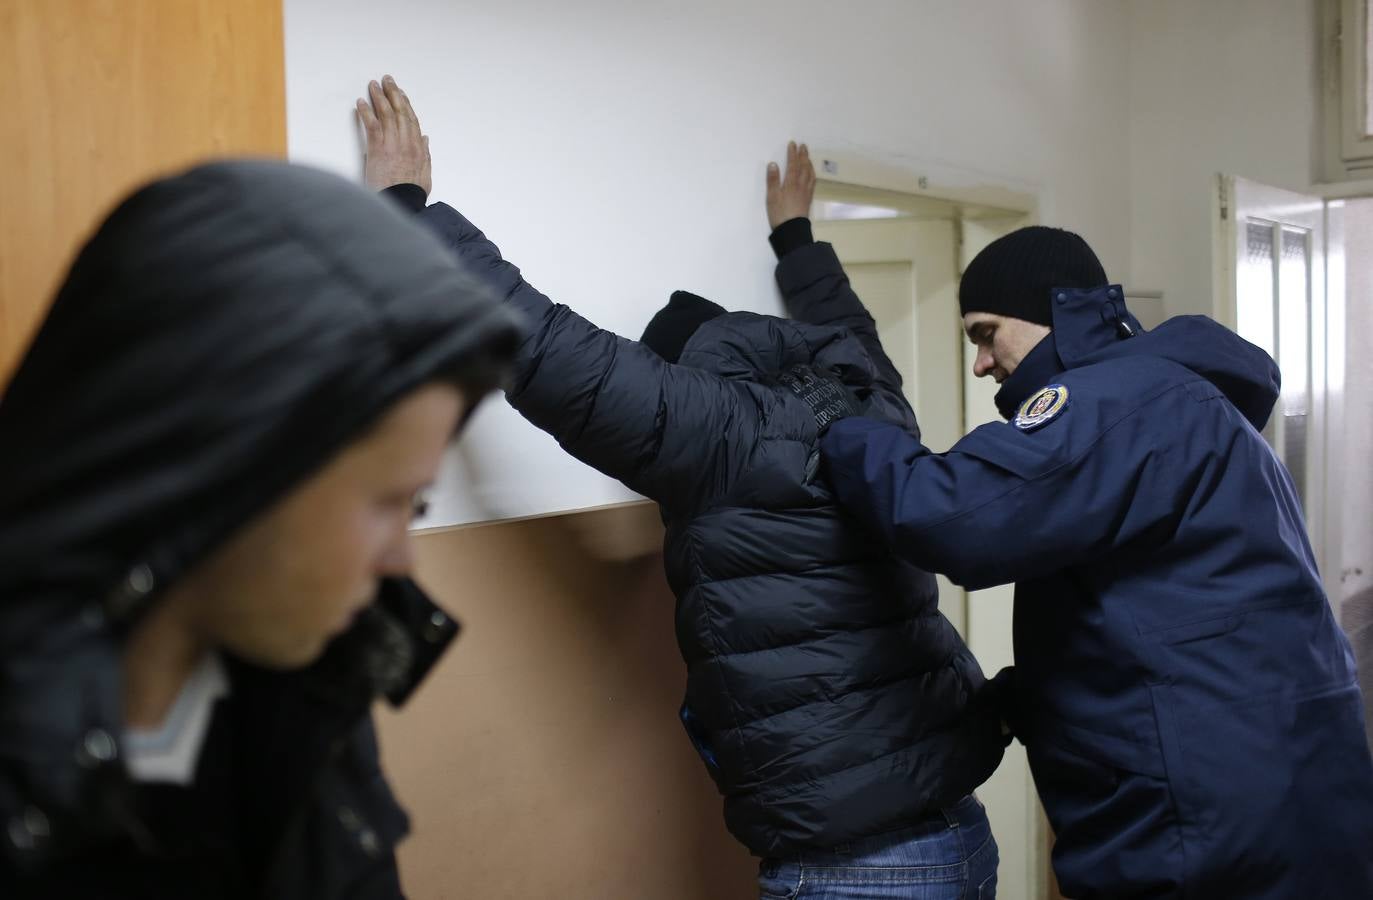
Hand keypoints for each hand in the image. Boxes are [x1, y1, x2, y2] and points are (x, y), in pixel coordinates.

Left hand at [357, 75, 431, 195]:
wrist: (401, 202)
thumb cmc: (411, 193)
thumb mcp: (425, 175)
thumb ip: (425, 155)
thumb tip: (425, 139)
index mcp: (418, 148)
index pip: (412, 120)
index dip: (406, 104)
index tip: (401, 94)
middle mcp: (406, 142)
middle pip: (400, 112)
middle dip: (393, 94)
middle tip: (387, 80)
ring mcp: (392, 144)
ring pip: (386, 114)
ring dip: (379, 97)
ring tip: (373, 85)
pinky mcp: (378, 149)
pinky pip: (372, 125)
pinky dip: (366, 112)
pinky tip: (361, 103)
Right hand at [765, 141, 815, 229]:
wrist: (792, 230)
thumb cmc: (779, 214)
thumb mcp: (772, 197)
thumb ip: (772, 180)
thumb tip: (773, 164)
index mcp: (791, 183)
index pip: (793, 164)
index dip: (792, 153)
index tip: (793, 144)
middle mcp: (801, 185)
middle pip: (803, 167)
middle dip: (803, 155)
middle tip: (803, 146)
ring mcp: (806, 192)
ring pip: (810, 174)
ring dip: (809, 163)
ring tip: (808, 157)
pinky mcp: (808, 199)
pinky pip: (812, 182)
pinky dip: (812, 174)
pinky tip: (811, 174)